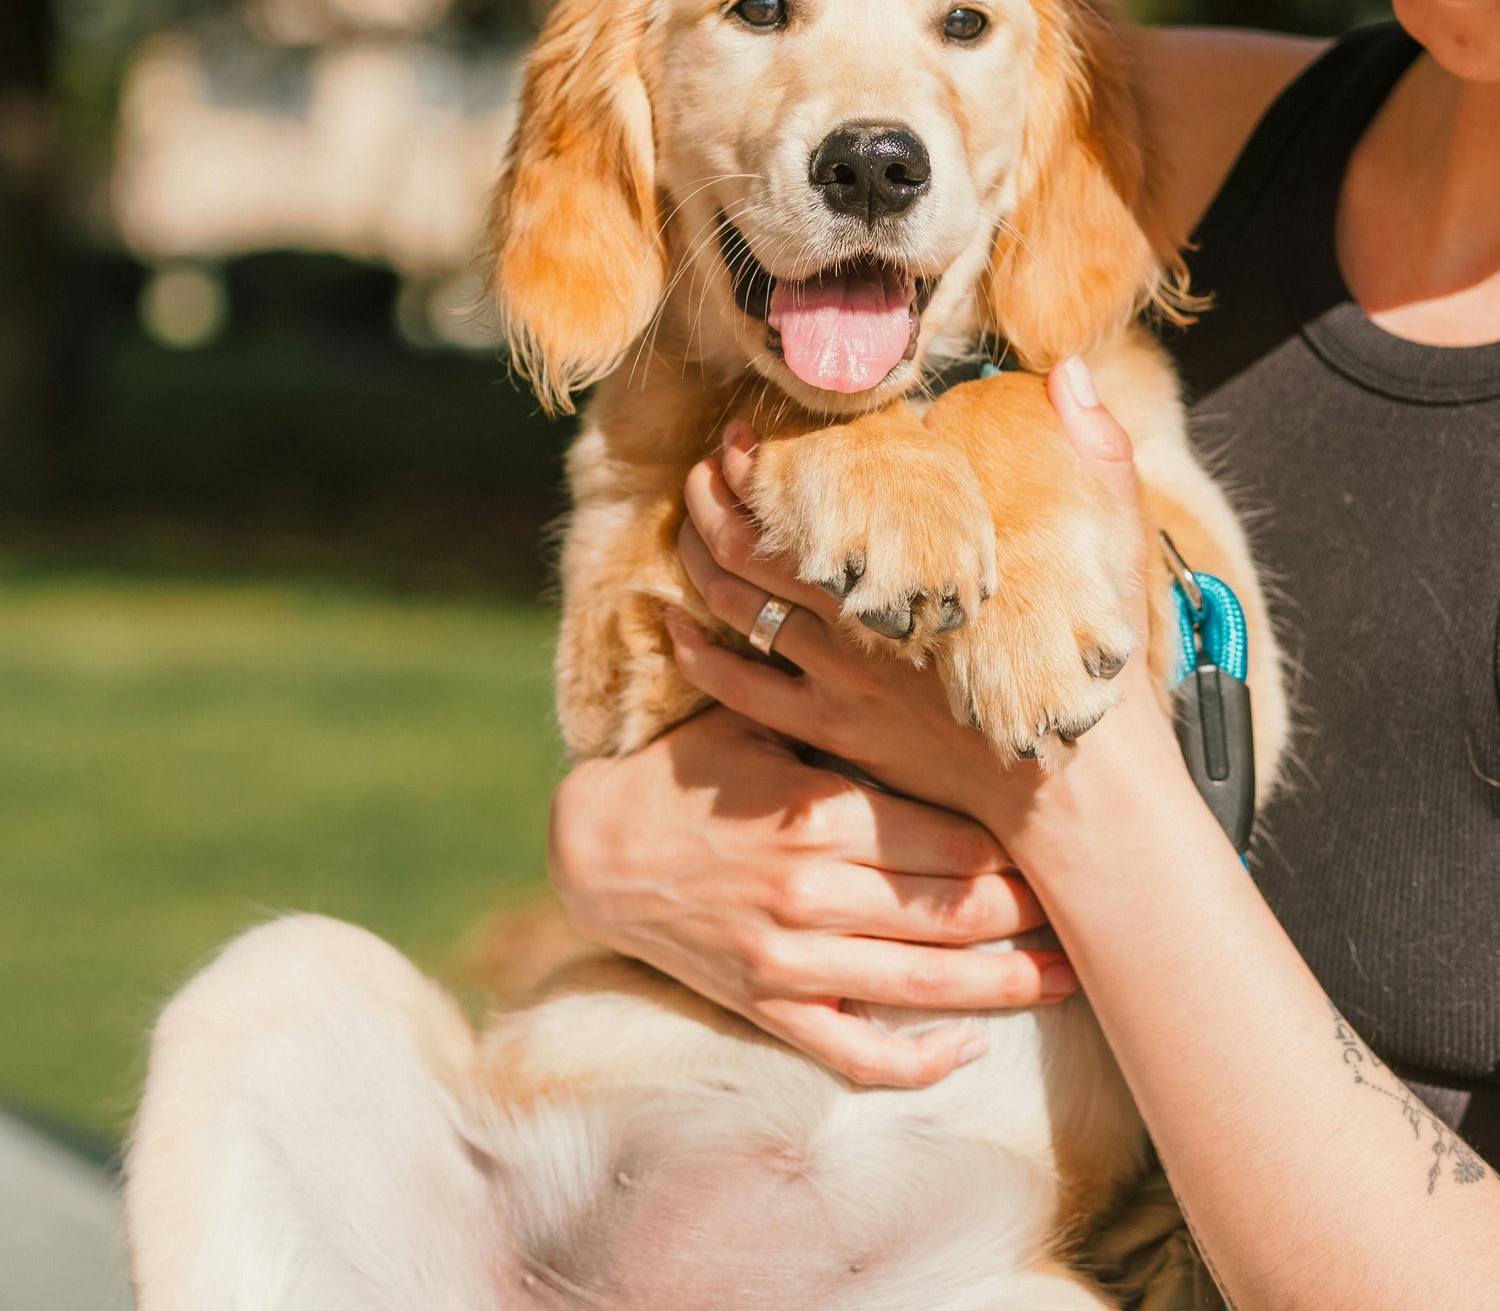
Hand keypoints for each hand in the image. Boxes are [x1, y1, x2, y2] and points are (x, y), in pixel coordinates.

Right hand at [548, 704, 1075, 1088]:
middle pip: (955, 914)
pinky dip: (916, 1060)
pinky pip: (855, 1050)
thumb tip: (935, 689)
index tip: (1067, 842)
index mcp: (820, 813)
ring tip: (1066, 980)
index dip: (1020, 849)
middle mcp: (813, 892)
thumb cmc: (692, 770)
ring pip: (924, 988)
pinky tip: (967, 1046)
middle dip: (1031, 917)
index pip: (954, 842)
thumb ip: (841, 721)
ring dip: (1005, 987)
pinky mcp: (768, 1005)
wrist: (596, 848)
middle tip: (1092, 911)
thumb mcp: (763, 725)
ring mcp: (790, 959)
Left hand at [668, 359, 1169, 837]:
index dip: (764, 462)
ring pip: (741, 609)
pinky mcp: (836, 731)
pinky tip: (672, 626)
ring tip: (690, 520)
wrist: (1076, 786)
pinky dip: (698, 655)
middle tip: (705, 466)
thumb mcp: (1113, 542)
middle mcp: (864, 618)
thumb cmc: (1095, 659)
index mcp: (916, 564)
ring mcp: (843, 679)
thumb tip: (1068, 370)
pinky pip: (744, 692)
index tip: (743, 432)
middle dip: (716, 499)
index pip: (817, 498)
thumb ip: (1094, 450)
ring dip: (702, 559)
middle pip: (758, 547)